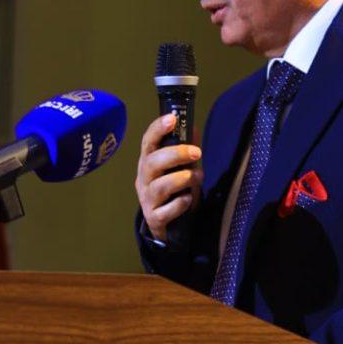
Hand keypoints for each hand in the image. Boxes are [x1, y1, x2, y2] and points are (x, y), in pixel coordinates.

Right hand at [136, 113, 202, 241]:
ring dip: (182, 179)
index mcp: (149, 162)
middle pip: (152, 162)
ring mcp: (148, 199)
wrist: (168, 224)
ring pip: (160, 186)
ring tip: (198, 177)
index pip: (148, 142)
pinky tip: (188, 199)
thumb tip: (193, 128)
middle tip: (197, 153)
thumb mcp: (181, 168)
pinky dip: (179, 204)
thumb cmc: (174, 191)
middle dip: (176, 154)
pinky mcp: (155, 218)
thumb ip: (186, 151)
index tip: (172, 118)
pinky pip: (166, 211)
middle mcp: (144, 179)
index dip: (158, 129)